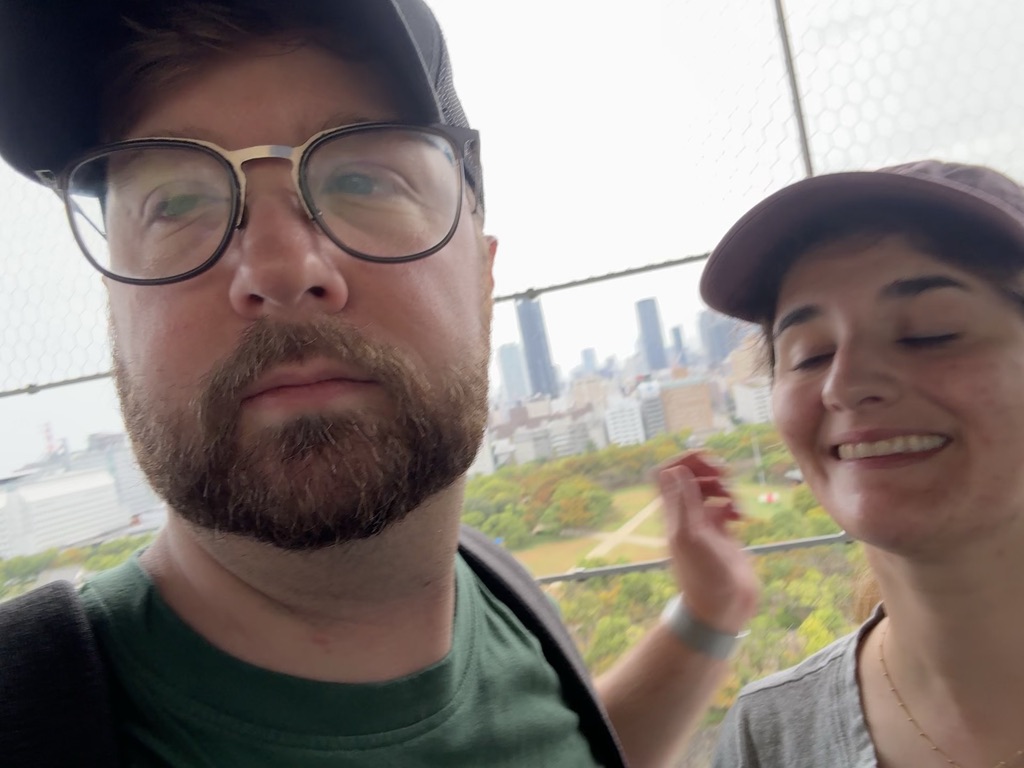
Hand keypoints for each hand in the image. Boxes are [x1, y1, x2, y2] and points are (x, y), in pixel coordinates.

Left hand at [657, 451, 759, 634]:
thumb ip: (685, 501)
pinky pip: (725, 508)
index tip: (705, 460)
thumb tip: (675, 468)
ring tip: (734, 499)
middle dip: (708, 470)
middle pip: (690, 477)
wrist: (722, 608)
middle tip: (724, 476)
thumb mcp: (691, 535)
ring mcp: (703, 524)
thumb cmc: (703, 575)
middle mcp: (685, 516)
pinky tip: (741, 516)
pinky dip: (734, 505)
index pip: (666, 473)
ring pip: (709, 491)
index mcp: (672, 513)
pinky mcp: (722, 535)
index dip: (683, 461)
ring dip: (723, 487)